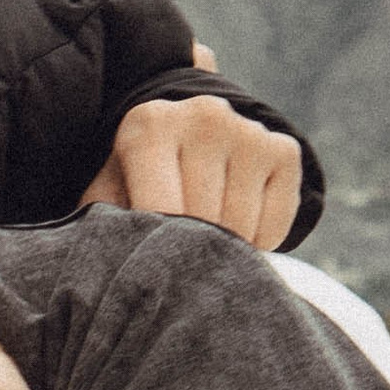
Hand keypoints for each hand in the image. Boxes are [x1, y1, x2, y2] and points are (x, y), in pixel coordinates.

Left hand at [81, 46, 300, 248]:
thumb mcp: (110, 192)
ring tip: (205, 235)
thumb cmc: (140, 177)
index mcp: (151, 125)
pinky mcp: (284, 152)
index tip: (156, 266)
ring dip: (226, 249)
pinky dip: (259, 243)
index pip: (161, 209)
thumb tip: (114, 270)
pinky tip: (238, 225)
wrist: (188, 133)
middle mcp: (204, 118)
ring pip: (242, 229)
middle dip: (192, 250)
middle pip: (204, 221)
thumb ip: (106, 225)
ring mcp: (249, 132)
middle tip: (181, 255)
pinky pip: (274, 227)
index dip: (160, 249)